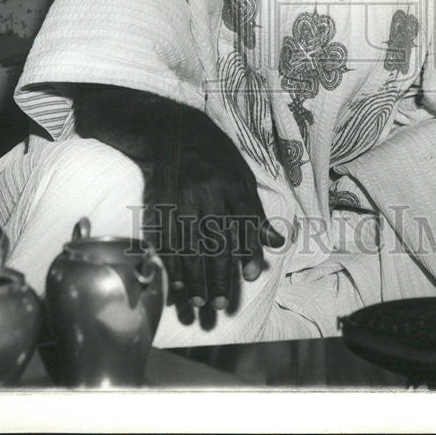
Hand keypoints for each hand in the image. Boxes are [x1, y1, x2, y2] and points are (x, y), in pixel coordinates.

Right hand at [144, 125, 284, 321]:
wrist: (175, 132)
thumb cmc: (217, 159)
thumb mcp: (243, 177)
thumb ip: (256, 213)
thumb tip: (276, 242)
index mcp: (231, 184)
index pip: (243, 220)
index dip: (248, 249)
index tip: (250, 275)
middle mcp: (207, 193)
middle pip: (214, 239)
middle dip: (218, 274)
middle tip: (221, 303)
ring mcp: (181, 199)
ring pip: (188, 244)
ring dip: (193, 277)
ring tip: (199, 301)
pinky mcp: (160, 204)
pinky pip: (165, 240)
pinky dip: (170, 264)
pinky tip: (174, 284)